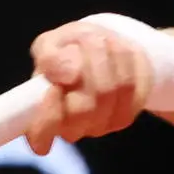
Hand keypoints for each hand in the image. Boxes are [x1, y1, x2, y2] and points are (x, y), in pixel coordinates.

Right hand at [25, 19, 152, 152]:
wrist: (101, 48)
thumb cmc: (67, 50)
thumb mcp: (49, 45)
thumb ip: (50, 58)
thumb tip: (68, 74)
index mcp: (42, 115)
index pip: (41, 133)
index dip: (48, 114)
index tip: (53, 88)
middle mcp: (69, 129)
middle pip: (83, 108)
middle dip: (88, 64)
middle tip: (86, 40)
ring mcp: (99, 126)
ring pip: (109, 92)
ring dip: (107, 56)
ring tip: (101, 41)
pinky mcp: (123, 117)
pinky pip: (131, 87)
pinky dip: (125, 62)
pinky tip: (116, 53)